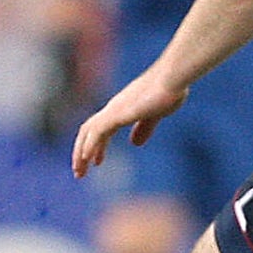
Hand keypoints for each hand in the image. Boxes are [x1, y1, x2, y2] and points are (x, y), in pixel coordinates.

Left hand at [71, 67, 187, 177]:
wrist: (173, 78)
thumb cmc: (168, 92)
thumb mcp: (154, 115)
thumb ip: (144, 128)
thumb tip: (135, 143)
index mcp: (121, 109)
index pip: (101, 129)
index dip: (96, 147)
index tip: (95, 163)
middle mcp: (114, 109)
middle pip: (88, 131)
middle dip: (81, 152)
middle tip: (78, 173)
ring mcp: (114, 110)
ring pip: (88, 132)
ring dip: (80, 152)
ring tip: (78, 172)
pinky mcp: (118, 113)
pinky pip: (97, 131)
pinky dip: (90, 145)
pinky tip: (86, 159)